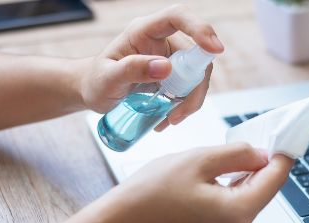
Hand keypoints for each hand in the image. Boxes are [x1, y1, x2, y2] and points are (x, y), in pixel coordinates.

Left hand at [78, 4, 223, 130]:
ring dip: (191, 99)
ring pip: (197, 74)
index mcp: (144, 31)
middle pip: (195, 54)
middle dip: (194, 86)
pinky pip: (191, 86)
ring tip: (170, 119)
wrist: (94, 91)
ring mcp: (170, 57)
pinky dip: (186, 105)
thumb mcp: (107, 79)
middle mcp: (161, 40)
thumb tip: (165, 67)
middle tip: (178, 112)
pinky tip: (169, 117)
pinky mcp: (175, 73)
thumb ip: (132, 70)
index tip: (214, 49)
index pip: (177, 17)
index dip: (199, 28)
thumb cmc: (96, 82)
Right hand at [88, 143, 293, 222]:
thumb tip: (261, 154)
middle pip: (259, 193)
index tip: (286, 141)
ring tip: (214, 163)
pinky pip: (228, 215)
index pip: (274, 181)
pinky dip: (224, 196)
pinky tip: (207, 182)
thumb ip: (238, 155)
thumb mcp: (198, 160)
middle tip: (246, 143)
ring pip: (242, 203)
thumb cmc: (148, 195)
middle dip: (254, 167)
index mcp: (237, 214)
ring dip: (237, 181)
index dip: (281, 157)